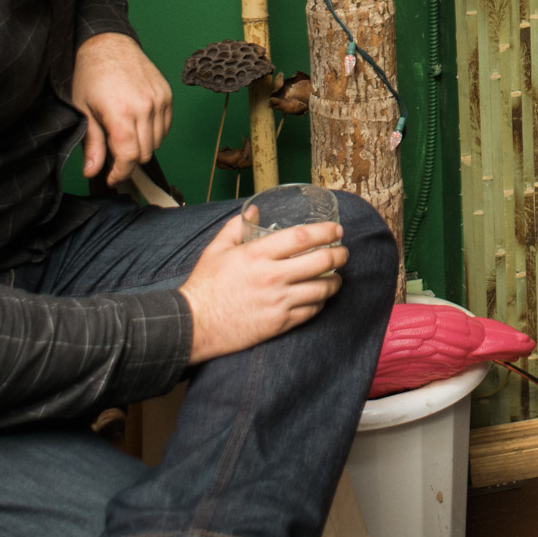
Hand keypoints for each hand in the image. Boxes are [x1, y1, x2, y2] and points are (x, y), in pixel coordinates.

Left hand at [74, 32, 172, 186]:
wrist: (108, 43)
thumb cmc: (91, 74)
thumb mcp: (84, 110)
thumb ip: (92, 144)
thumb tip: (92, 171)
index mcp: (121, 112)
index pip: (129, 157)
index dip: (121, 173)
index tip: (112, 178)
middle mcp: (145, 107)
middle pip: (145, 153)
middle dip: (128, 161)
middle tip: (113, 156)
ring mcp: (159, 100)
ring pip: (157, 142)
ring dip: (142, 146)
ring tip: (124, 135)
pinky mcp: (166, 94)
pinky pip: (166, 126)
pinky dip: (154, 132)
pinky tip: (138, 124)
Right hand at [180, 215, 347, 362]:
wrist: (194, 325)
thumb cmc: (205, 286)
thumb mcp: (217, 249)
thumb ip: (236, 226)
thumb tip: (256, 211)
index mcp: (257, 255)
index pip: (301, 237)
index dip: (325, 232)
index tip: (337, 230)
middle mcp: (271, 277)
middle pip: (320, 262)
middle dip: (339, 255)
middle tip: (343, 252)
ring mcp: (278, 302)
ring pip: (321, 290)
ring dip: (334, 281)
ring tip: (336, 276)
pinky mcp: (279, 323)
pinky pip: (311, 311)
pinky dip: (320, 302)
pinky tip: (320, 297)